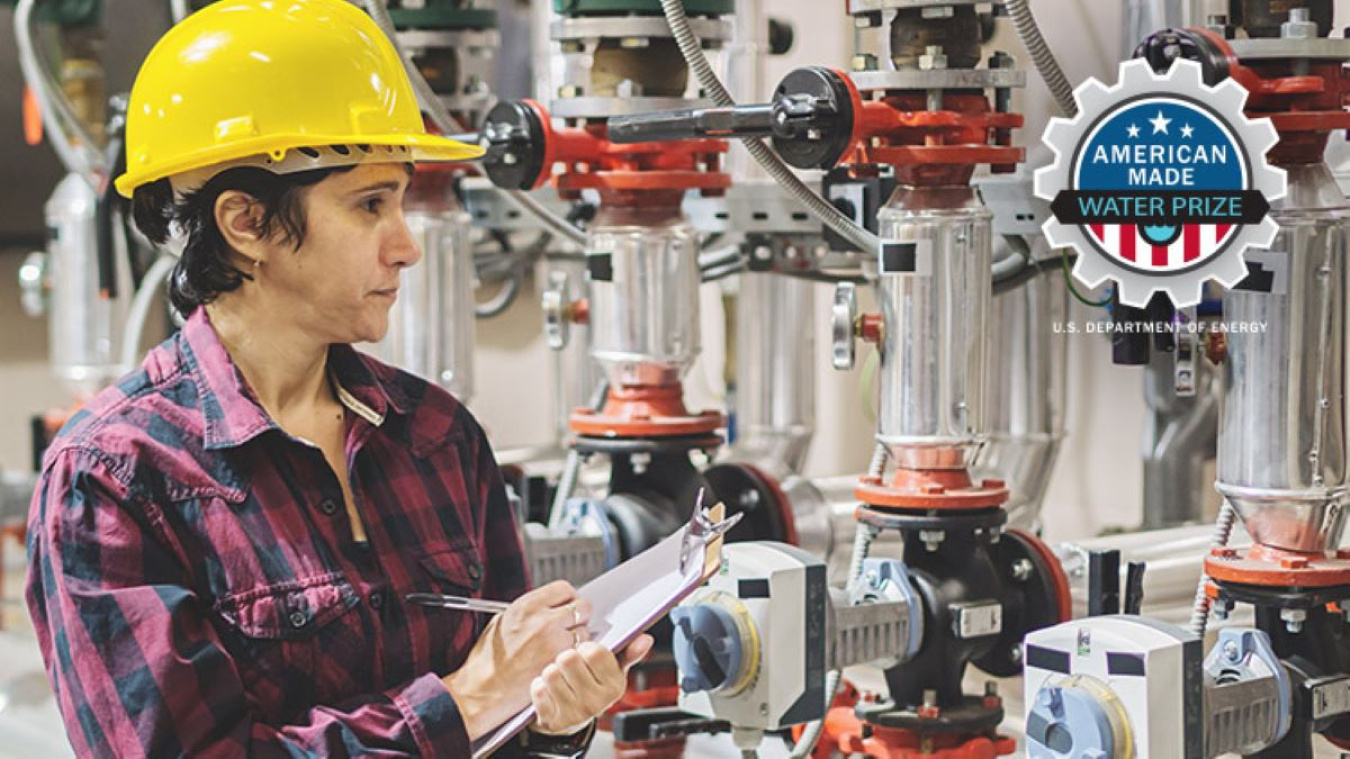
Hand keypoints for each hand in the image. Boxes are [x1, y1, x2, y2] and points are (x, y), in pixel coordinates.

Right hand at [442, 581, 591, 739]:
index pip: (565, 589)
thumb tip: (551, 606)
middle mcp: (542, 620)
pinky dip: (575, 658)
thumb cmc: (488, 661)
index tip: (568, 606)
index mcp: (527, 606)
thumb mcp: (503, 622)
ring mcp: (553, 642)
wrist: (482, 690)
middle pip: (582, 607)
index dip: (569, 598)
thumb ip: (530, 611)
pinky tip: (560, 662)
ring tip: (561, 648)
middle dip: (580, 616)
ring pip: (585, 632)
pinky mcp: (559, 663)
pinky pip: (579, 654)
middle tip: (573, 625)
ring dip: (579, 639)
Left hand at [530, 634, 654, 735]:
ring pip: (551, 673)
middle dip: (566, 656)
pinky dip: (539, 686)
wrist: (571, 721)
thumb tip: (645, 639)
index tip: (586, 652)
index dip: (586, 646)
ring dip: (551, 671)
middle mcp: (596, 702)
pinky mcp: (552, 720)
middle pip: (569, 658)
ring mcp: (574, 713)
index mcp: (614, 686)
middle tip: (570, 665)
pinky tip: (549, 690)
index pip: (595, 652)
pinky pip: (538, 689)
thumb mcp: (613, 670)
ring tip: (560, 677)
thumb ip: (629, 652)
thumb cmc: (593, 687)